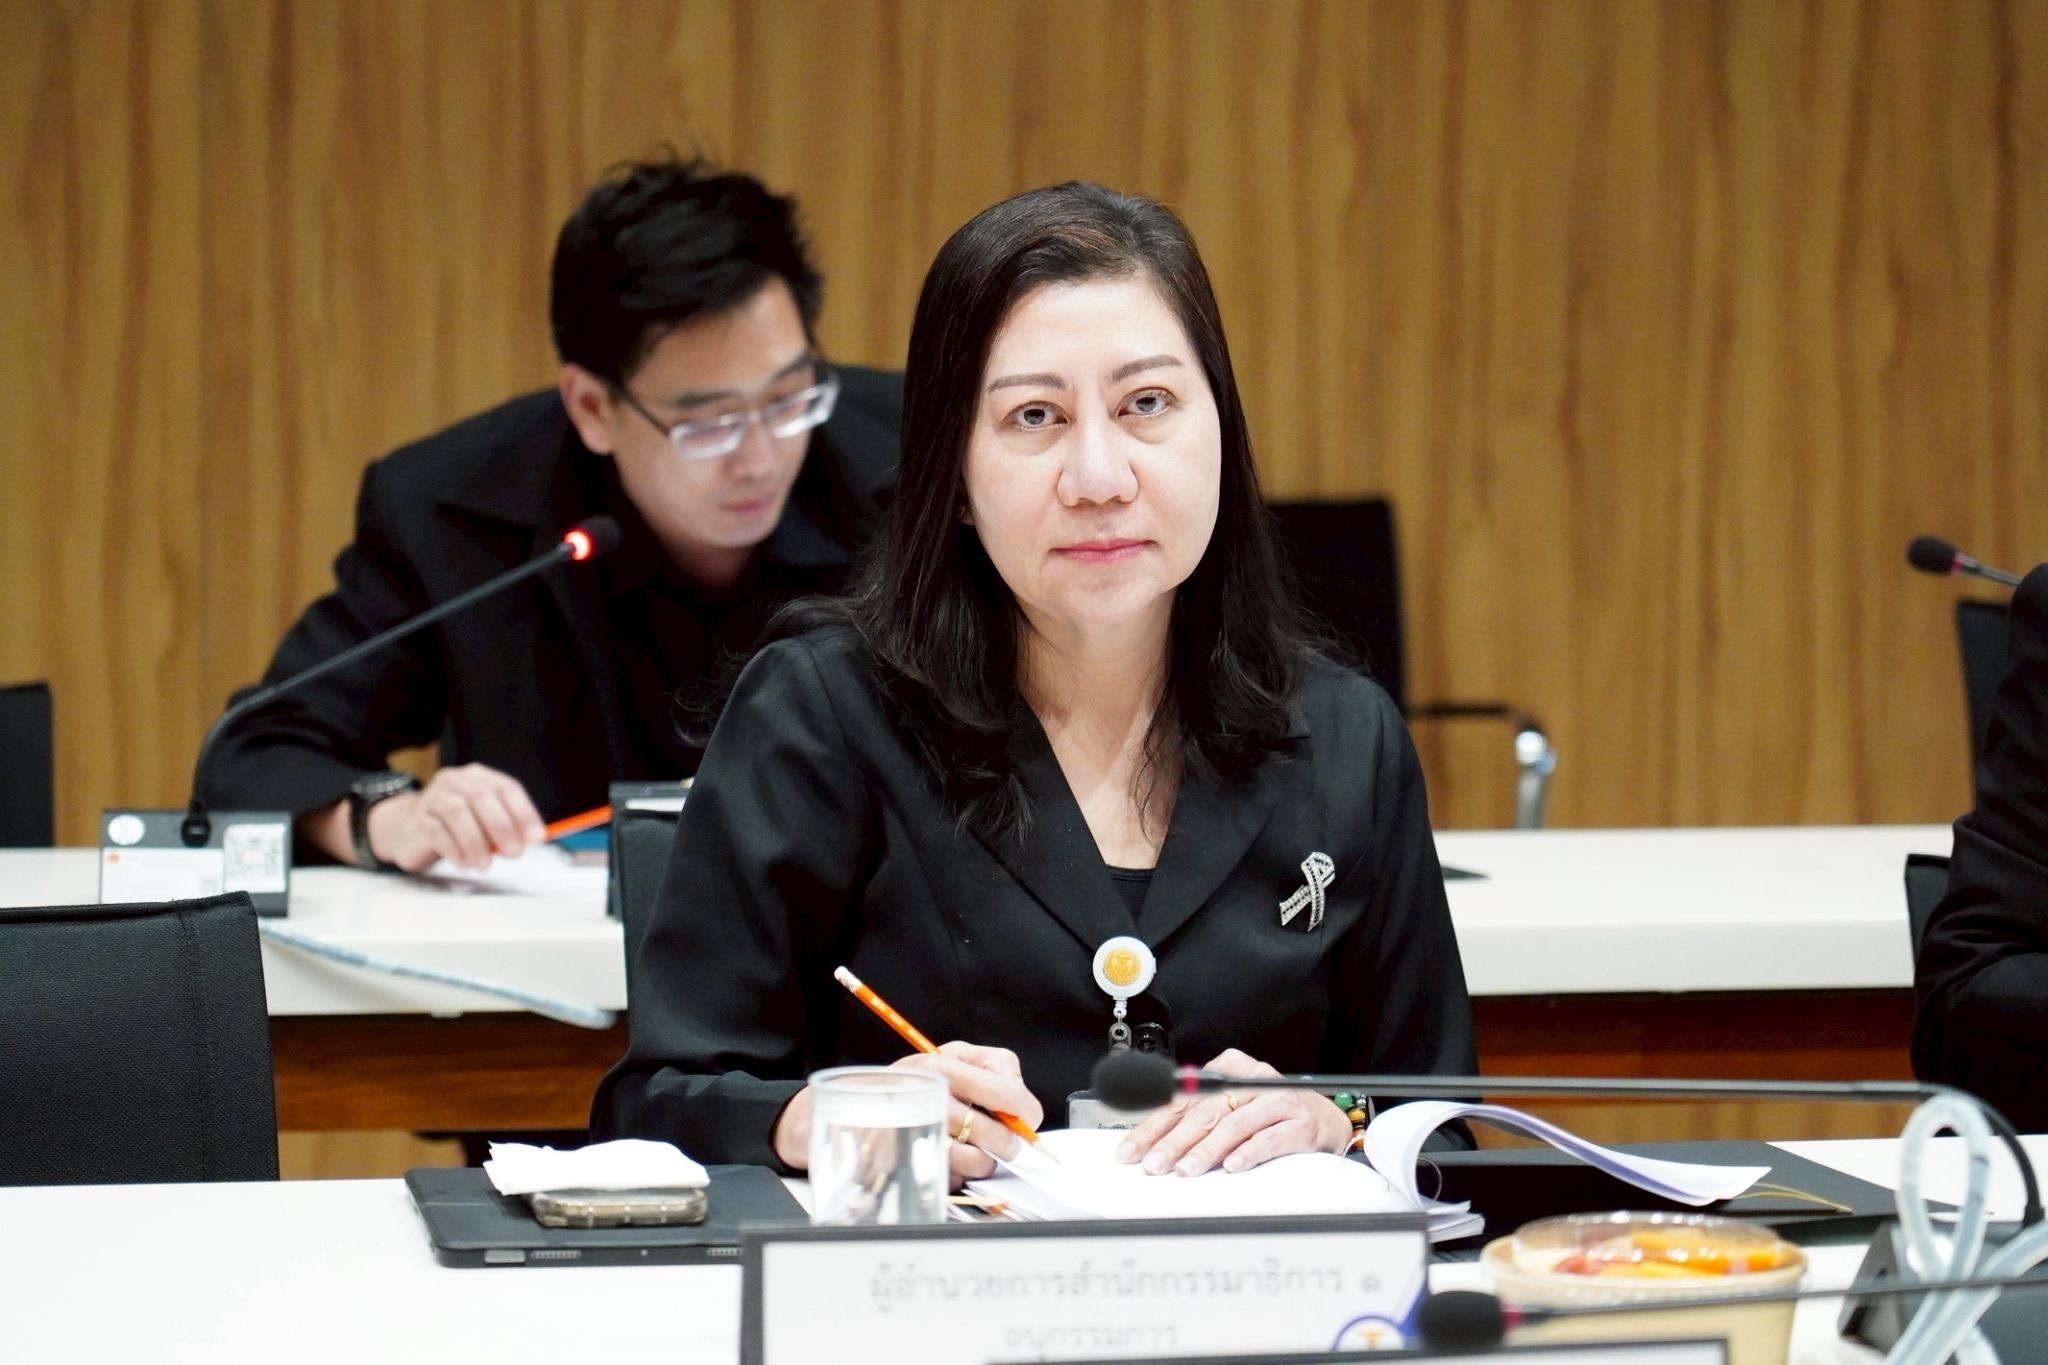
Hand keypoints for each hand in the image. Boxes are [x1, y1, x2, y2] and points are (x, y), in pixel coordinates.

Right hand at [367, 763, 545, 872]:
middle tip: (514, 853)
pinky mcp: (418, 820)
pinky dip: (454, 849)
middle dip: (501, 827)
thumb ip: (508, 826)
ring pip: (457, 813)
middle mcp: (455, 782)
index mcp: (479, 778)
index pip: (507, 788)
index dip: (524, 813)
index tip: (536, 838)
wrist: (407, 830)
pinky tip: (464, 862)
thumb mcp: (484, 821)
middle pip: (481, 797)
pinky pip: (436, 832)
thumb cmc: (456, 827)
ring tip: (485, 864)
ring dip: (476, 842)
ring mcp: (433, 798)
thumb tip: (532, 839)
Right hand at [769, 1041, 1044, 1185]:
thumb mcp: (947, 1059)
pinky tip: (943, 1158)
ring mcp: (916, 1131)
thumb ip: (990, 1073)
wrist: (841, 1107)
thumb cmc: (905, 1084)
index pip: (1005, 1088)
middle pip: (995, 1130)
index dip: (1025, 1109)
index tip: (1027, 1118)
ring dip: (983, 1161)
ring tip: (973, 1151)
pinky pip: (952, 1178)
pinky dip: (956, 1174)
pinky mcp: (906, 1162)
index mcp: (941, 1064)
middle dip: (1008, 1141)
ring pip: (978, 1160)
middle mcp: (927, 1096)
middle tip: (1006, 1142)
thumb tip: (1023, 1109)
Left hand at [1114, 1048, 1351, 1176]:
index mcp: (1227, 1068)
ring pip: (1233, 1124)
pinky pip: (1268, 1138)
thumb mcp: (1231, 1105)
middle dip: (1173, 1141)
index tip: (1131, 1150)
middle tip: (1154, 1165)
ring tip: (1187, 1170)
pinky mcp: (1299, 1121)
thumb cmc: (1269, 1114)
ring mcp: (1277, 1099)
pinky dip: (1247, 1153)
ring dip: (1206, 1151)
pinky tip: (1231, 1166)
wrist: (1324, 1119)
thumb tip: (1152, 1143)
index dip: (1153, 1126)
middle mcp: (1251, 1079)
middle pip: (1204, 1111)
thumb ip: (1197, 1116)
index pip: (1181, 1098)